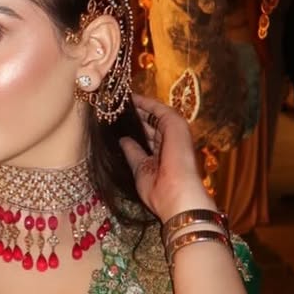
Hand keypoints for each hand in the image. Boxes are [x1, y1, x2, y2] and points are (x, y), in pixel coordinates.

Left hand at [120, 94, 212, 222]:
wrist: (176, 196)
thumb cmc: (159, 191)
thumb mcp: (141, 170)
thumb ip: (133, 153)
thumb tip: (123, 140)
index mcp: (165, 155)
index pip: (149, 138)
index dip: (134, 129)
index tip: (118, 120)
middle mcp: (171, 142)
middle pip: (151, 124)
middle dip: (135, 115)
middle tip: (116, 106)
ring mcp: (175, 132)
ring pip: (155, 114)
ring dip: (139, 106)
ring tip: (121, 98)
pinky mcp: (176, 123)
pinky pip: (159, 108)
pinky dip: (145, 102)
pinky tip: (132, 97)